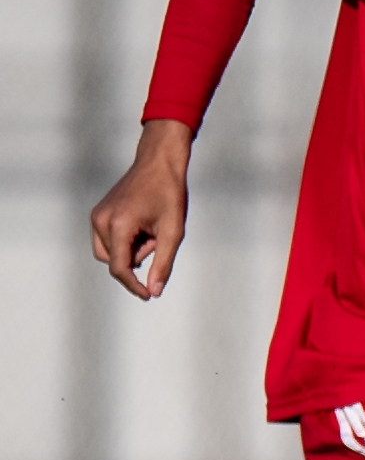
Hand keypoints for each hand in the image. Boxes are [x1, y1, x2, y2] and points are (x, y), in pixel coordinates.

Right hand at [89, 119, 194, 299]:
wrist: (159, 163)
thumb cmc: (170, 195)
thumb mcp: (173, 232)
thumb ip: (163, 264)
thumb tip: (154, 291)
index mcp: (118, 225)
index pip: (119, 268)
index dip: (133, 285)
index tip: (148, 295)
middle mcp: (100, 221)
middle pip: (114, 261)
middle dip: (137, 258)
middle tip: (158, 238)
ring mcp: (96, 216)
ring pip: (109, 252)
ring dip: (131, 250)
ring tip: (152, 230)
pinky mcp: (98, 213)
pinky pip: (108, 240)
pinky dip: (125, 241)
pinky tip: (143, 225)